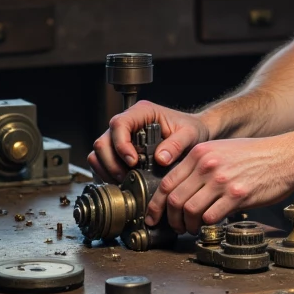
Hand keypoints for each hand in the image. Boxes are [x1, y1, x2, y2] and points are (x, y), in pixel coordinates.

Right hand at [88, 100, 209, 180]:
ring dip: (108, 169)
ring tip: (125, 180)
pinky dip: (108, 173)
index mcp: (142, 112)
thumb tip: (160, 158)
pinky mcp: (120, 149)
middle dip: (112, 163)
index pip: (119, 124)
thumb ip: (177, 144)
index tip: (133, 162)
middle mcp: (128, 122)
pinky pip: (103, 161)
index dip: (121, 145)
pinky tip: (122, 181)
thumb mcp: (190, 134)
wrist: (194, 133)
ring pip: (99, 153)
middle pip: (104, 141)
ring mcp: (121, 136)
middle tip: (128, 177)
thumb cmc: (191, 129)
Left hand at [145, 135, 293, 233]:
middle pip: (175, 199)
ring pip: (190, 211)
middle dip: (170, 219)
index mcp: (200, 153)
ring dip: (188, 225)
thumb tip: (180, 187)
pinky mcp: (237, 196)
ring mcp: (222, 181)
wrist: (285, 158)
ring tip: (192, 228)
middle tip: (174, 227)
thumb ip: (200, 164)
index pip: (167, 182)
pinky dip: (206, 224)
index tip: (154, 216)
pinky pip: (211, 217)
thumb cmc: (255, 155)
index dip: (156, 204)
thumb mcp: (221, 149)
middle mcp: (207, 166)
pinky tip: (210, 224)